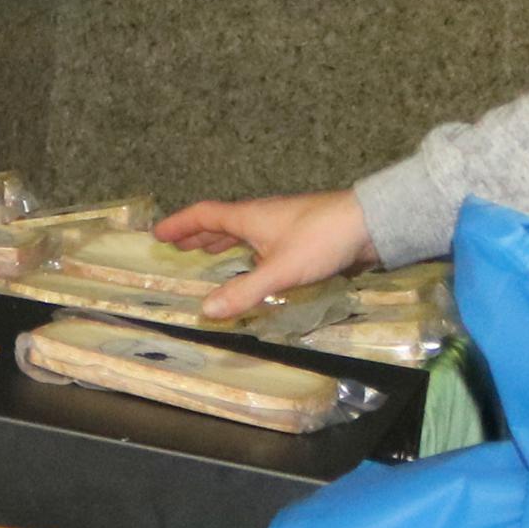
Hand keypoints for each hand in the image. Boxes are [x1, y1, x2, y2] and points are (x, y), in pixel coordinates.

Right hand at [158, 188, 378, 318]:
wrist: (371, 223)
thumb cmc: (321, 239)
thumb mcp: (280, 270)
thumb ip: (245, 291)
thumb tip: (205, 311)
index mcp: (249, 217)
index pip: (204, 215)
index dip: (180, 224)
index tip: (157, 233)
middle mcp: (262, 216)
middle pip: (221, 222)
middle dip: (197, 234)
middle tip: (177, 245)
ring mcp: (283, 224)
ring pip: (243, 230)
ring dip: (222, 241)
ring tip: (208, 253)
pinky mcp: (302, 235)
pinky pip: (262, 241)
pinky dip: (247, 250)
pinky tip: (256, 263)